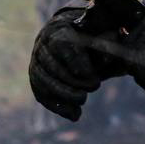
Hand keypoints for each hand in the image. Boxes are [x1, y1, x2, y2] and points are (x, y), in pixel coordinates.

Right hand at [28, 0, 122, 120]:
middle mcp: (43, 44)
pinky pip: (41, 94)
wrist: (74, 36)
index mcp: (59, 28)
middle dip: (71, 84)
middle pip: (52, 67)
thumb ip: (106, 41)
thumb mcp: (103, 32)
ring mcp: (37, 62)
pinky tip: (75, 115)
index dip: (79, 65)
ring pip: (43, 82)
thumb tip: (108, 58)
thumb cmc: (93, 33)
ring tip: (81, 106)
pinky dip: (58, 107)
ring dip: (63, 97)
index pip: (63, 47)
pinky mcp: (36, 78)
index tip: (95, 80)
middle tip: (91, 91)